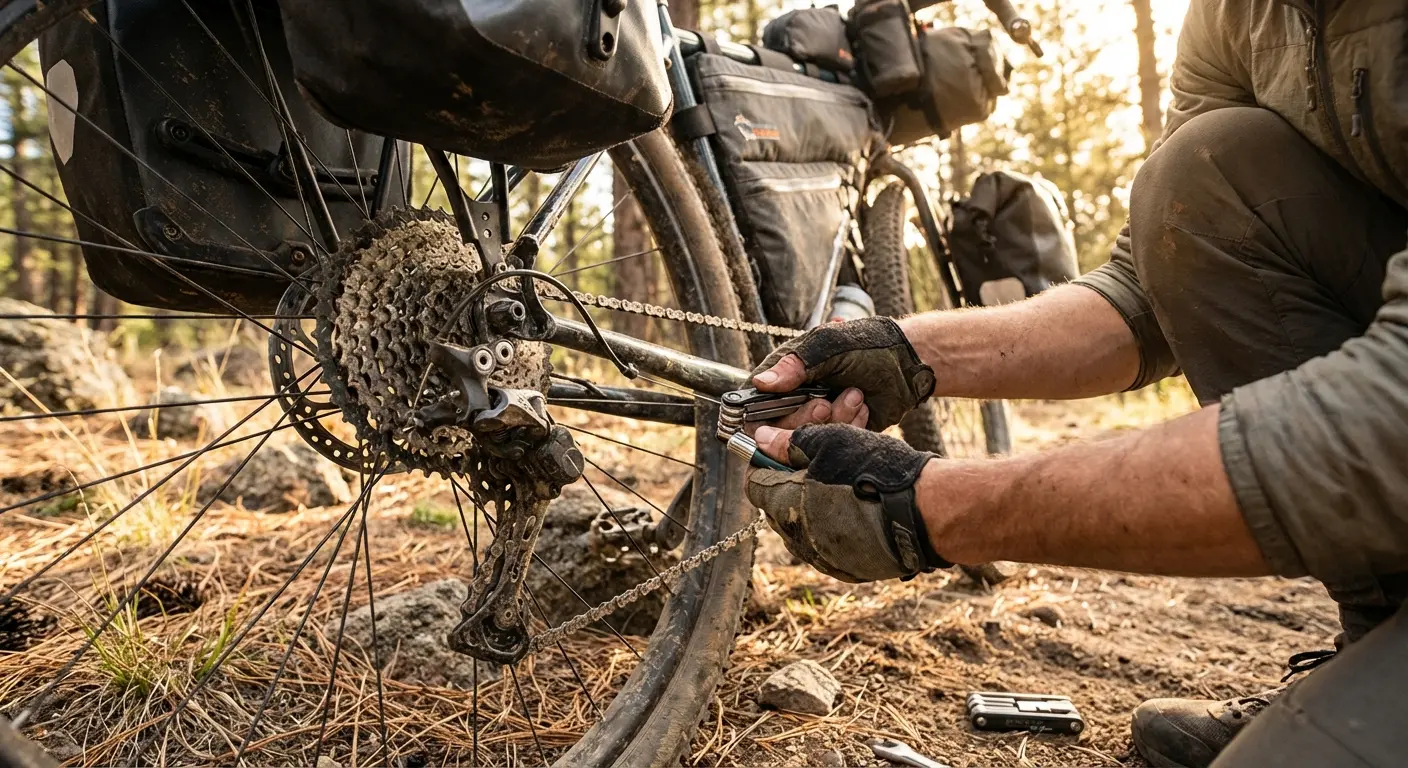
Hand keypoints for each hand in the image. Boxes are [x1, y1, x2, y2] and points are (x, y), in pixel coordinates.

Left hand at [746, 423, 949, 582]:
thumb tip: (762, 439)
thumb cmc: (875, 472)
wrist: (928, 511)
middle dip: (801, 468)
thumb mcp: (828, 443)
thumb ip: (789, 443)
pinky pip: (836, 535)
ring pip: (812, 515)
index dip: (770, 457)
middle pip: (785, 498)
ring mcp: (824, 558)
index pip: (756, 480)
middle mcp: (797, 540)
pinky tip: (865, 491)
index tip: (789, 443)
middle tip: (828, 444)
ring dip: (824, 488)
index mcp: (783, 506)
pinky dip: (844, 513)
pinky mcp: (851, 568)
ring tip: (853, 463)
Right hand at [752, 317, 934, 431]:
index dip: (770, 414)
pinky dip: (848, 428)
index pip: (756, 406)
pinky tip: (862, 407)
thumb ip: (794, 365)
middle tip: (827, 403)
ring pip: (805, 441)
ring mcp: (815, 418)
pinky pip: (830, 446)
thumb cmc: (869, 345)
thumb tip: (760, 383)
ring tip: (855, 395)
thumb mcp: (829, 347)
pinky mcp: (836, 434)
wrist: (909, 364)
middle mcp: (794, 398)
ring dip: (833, 421)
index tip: (798, 405)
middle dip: (807, 418)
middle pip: (777, 430)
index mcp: (784, 374)